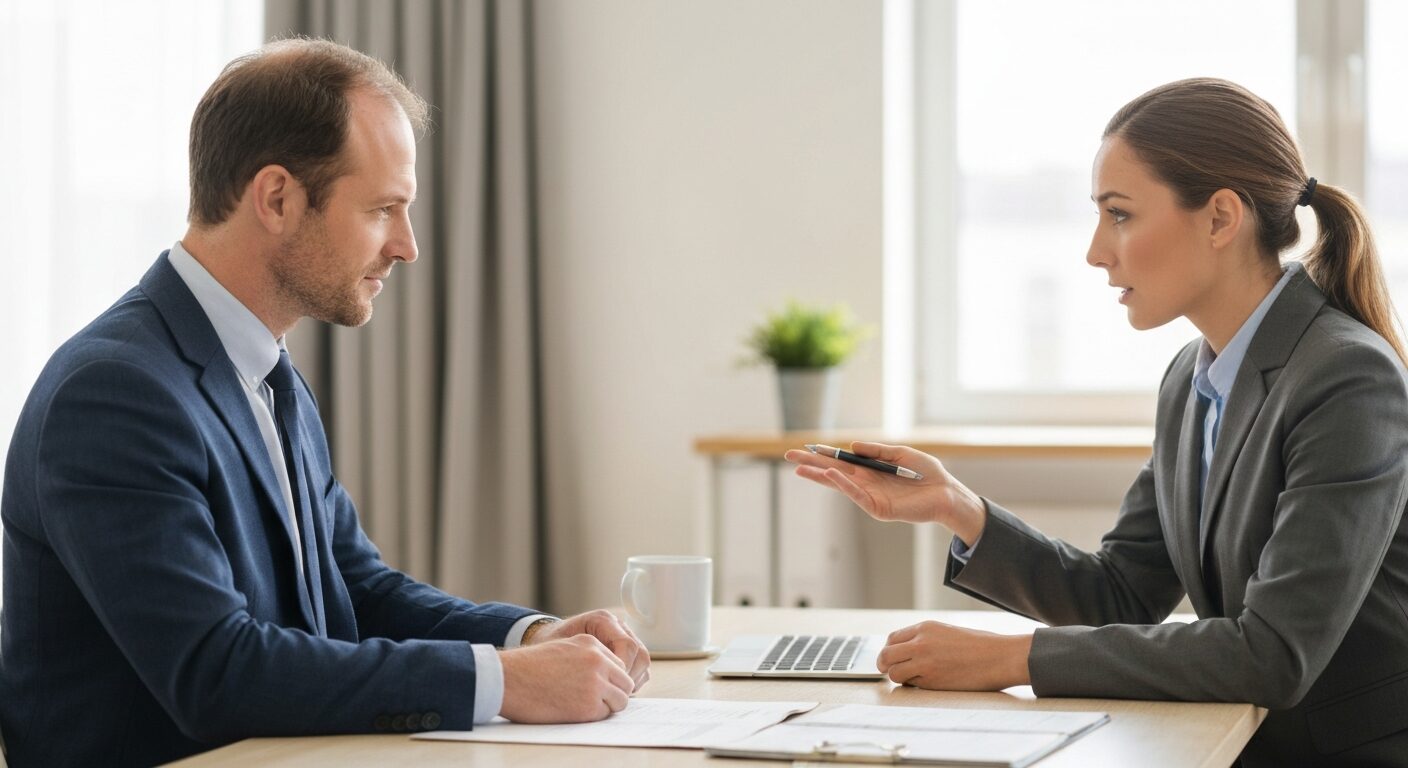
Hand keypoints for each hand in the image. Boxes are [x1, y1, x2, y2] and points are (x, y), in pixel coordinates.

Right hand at [498, 635, 635, 722]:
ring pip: (620, 700)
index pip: (618, 664)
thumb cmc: (528, 666)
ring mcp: (596, 684)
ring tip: (585, 705)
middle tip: (597, 700)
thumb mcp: (563, 648)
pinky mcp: (588, 706)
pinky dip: (593, 716)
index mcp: (592, 644)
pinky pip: (604, 714)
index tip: (599, 687)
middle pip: (625, 682)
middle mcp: (598, 661)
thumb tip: (604, 673)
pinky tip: (575, 711)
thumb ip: (587, 655)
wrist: (508, 679)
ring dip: (607, 705)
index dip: (610, 678)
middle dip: (614, 692)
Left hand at [528, 609, 649, 690]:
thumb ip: (579, 658)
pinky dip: (632, 680)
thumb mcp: (559, 648)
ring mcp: (624, 636)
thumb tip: (598, 679)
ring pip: (643, 660)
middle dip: (629, 677)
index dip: (622, 669)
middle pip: (640, 653)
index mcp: (602, 620)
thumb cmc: (551, 644)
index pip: (627, 645)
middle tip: (612, 693)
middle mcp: (618, 625)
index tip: (607, 685)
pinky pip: (640, 666)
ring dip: (632, 680)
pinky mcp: (626, 648)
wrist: (549, 638)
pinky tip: (614, 689)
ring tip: (612, 692)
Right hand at [783, 442, 985, 543]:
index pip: (841, 460)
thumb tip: (852, 446)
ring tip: (800, 467)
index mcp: (870, 469)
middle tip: (788, 456)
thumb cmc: (927, 473)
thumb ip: (877, 451)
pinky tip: (831, 475)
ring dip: (820, 475)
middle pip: (833, 472)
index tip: (805, 446)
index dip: (824, 453)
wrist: (947, 493)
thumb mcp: (902, 454)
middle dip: (811, 464)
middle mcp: (866, 482)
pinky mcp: (878, 508)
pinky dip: (843, 485)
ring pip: (839, 484)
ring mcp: (870, 496)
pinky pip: (857, 495)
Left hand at [876, 621, 1031, 689]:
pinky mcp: (932, 681)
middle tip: (889, 671)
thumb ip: (926, 638)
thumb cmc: (980, 645)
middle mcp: (920, 643)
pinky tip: (927, 683)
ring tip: (911, 679)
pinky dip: (914, 686)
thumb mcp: (947, 632)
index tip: (893, 657)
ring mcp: (924, 662)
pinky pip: (911, 685)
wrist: (999, 657)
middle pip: (886, 655)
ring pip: (894, 673)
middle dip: (885, 664)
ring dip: (899, 678)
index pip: (892, 639)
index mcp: (925, 627)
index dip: (890, 650)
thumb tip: (908, 650)